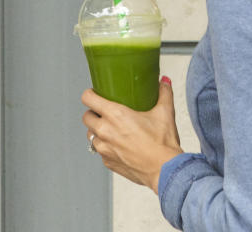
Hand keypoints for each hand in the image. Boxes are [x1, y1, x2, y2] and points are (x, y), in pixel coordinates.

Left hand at [82, 78, 183, 193]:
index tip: (95, 93)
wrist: (163, 169)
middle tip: (106, 111)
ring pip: (91, 135)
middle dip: (93, 112)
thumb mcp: (165, 112)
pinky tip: (120, 144)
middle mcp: (105, 131)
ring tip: (112, 129)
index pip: (89, 99)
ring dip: (98, 130)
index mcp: (116, 115)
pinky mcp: (107, 162)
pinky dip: (106, 146)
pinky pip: (100, 150)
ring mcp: (104, 148)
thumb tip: (164, 82)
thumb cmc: (162, 143)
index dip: (90, 94)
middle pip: (86, 117)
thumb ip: (164, 93)